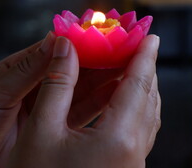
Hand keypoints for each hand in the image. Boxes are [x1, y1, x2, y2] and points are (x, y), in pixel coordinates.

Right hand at [9, 35, 160, 167]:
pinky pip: (142, 131)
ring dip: (143, 88)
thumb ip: (56, 84)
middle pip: (148, 99)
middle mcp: (133, 152)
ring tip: (134, 67)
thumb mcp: (41, 129)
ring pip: (149, 116)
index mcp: (116, 139)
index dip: (144, 56)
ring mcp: (133, 164)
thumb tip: (66, 46)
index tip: (150, 36)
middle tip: (138, 45)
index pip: (138, 85)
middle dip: (145, 69)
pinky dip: (138, 108)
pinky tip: (124, 101)